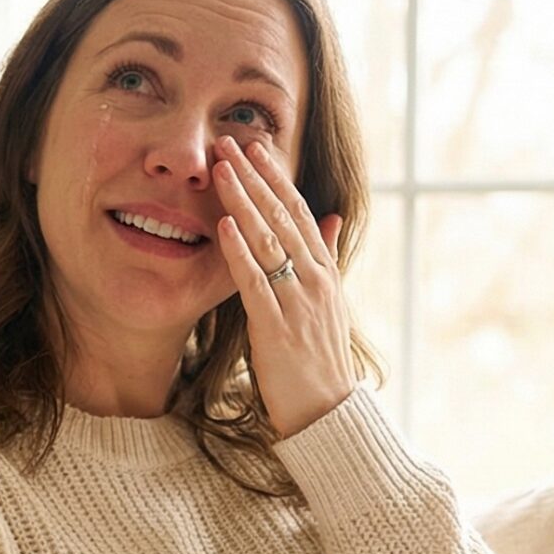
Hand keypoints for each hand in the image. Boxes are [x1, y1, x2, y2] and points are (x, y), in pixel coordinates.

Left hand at [212, 135, 357, 437]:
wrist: (328, 410)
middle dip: (255, 177)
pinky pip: (255, 281)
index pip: (298, 212)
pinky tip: (223, 225)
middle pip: (282, 216)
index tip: (256, 146)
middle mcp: (314, 279)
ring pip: (267, 240)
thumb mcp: (330, 301)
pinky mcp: (276, 326)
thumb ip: (328, 255)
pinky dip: (239, 251)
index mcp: (324, 271)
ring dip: (243, 202)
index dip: (276, 177)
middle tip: (229, 142)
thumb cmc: (322, 359)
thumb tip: (333, 216)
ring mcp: (297, 301)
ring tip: (221, 170)